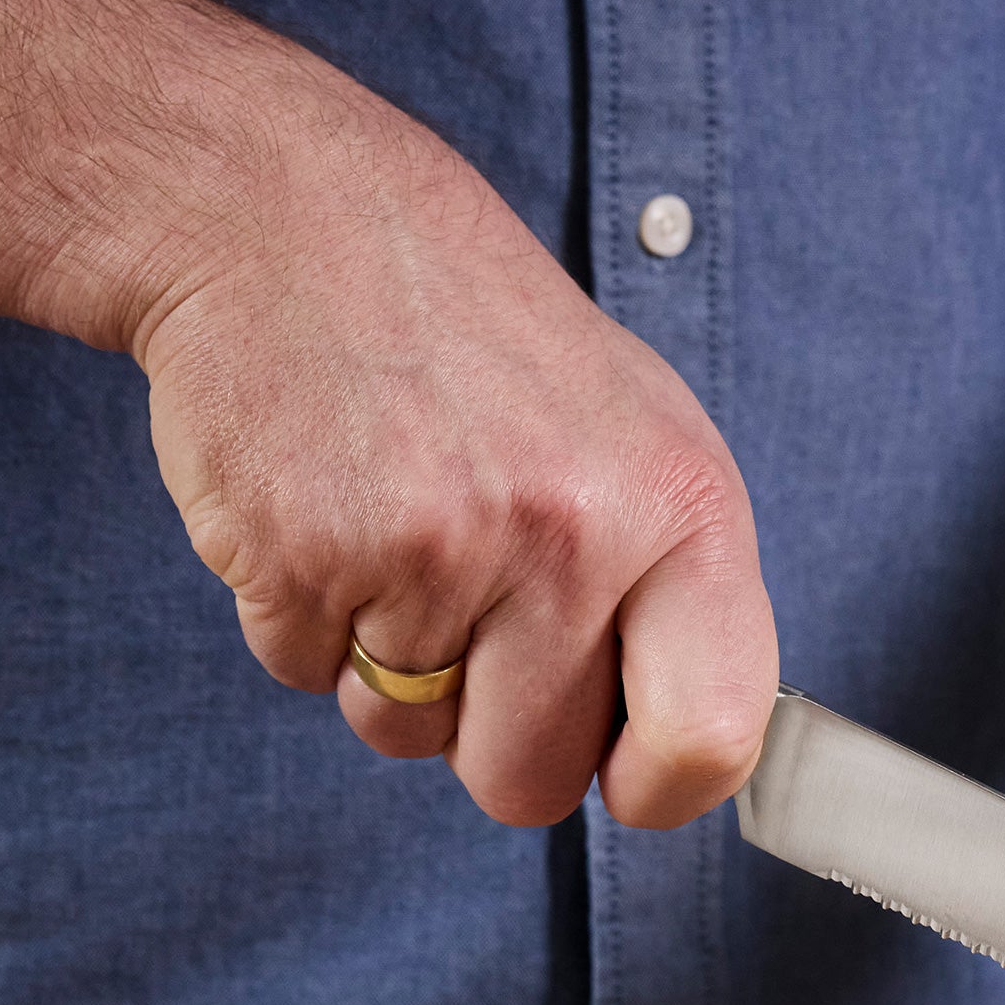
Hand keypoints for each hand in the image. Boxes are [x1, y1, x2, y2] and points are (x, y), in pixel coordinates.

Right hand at [0, 0, 772, 828]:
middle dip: (488, 732)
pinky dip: (302, 615)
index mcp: (685, 512)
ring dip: (387, 667)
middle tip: (471, 609)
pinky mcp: (305, 557)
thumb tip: (690, 757)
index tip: (622, 773)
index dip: (656, 786)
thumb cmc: (484, 350)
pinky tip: (324, 503)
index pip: (711, 739)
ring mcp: (438, 551)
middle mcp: (575, 537)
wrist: (294, 218)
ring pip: (404, 736)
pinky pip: (304, 676)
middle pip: (530, 784)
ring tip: (397, 528)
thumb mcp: (641, 443)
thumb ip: (678, 598)